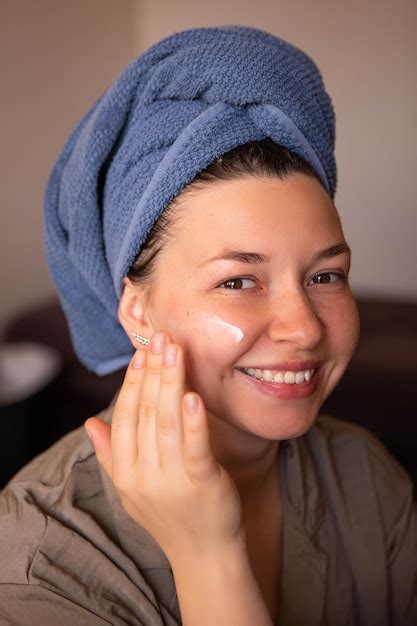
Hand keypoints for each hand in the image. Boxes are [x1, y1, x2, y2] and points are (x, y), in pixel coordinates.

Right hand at [85, 332, 244, 563]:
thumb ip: (111, 455)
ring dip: (170, 383)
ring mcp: (172, 480)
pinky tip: (192, 395)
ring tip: (174, 351)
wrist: (203, 555)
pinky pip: (194, 447)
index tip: (140, 354)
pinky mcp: (202, 483)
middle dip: (152, 372)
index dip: (132, 384)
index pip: (124, 418)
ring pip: (167, 423)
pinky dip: (193, 420)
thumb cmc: (169, 517)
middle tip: (159, 338)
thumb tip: (89, 423)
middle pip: (145, 413)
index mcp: (125, 472)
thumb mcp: (131, 489)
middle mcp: (143, 475)